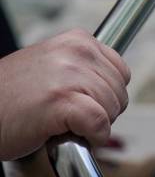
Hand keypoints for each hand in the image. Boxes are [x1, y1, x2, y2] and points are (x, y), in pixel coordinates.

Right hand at [0, 29, 129, 159]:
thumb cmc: (11, 97)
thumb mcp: (53, 66)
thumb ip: (86, 68)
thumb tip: (121, 84)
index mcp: (78, 40)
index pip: (122, 73)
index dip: (107, 95)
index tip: (84, 102)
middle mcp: (77, 52)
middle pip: (120, 94)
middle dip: (102, 112)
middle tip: (68, 115)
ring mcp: (69, 75)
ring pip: (112, 110)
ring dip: (93, 126)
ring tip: (60, 121)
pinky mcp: (62, 101)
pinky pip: (100, 124)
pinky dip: (92, 137)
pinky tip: (68, 135)